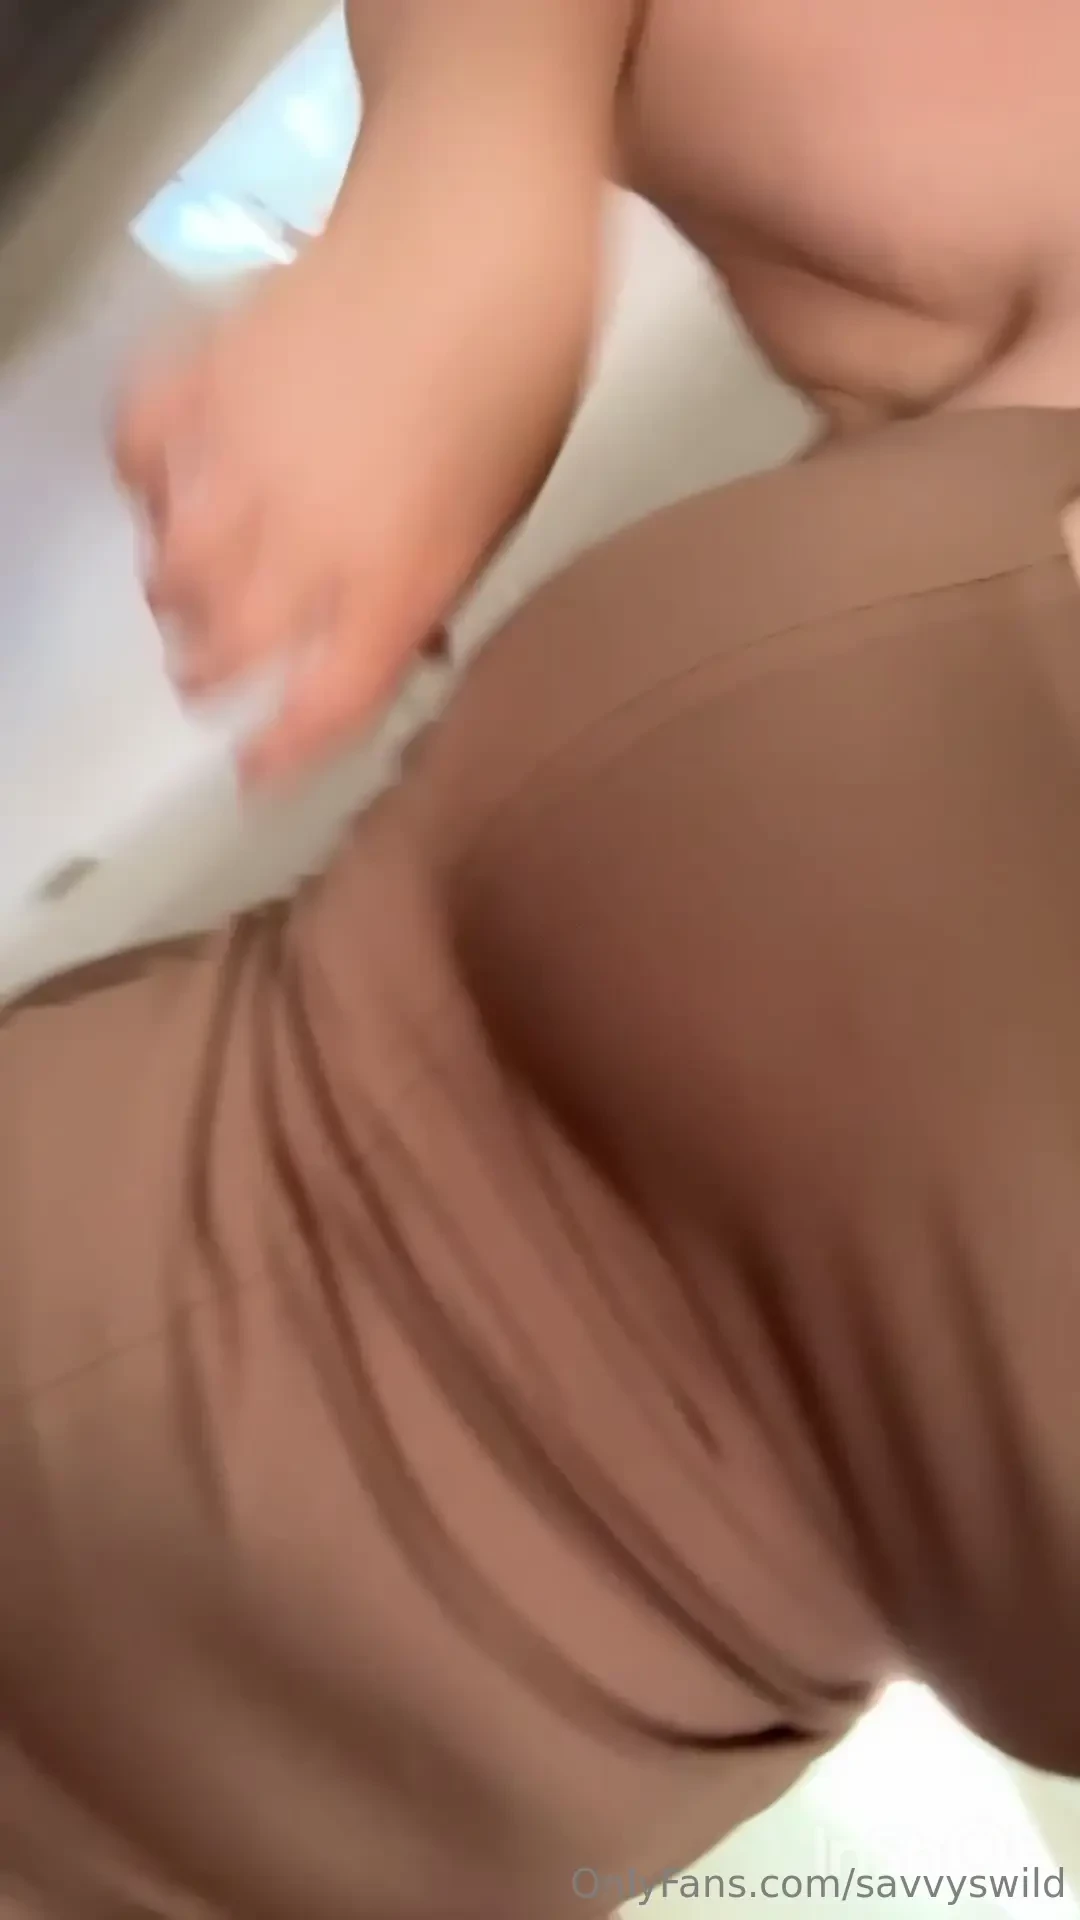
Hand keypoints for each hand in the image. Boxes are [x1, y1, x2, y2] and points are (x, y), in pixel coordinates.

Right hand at [115, 180, 594, 786]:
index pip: (317, 705)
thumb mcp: (508, 503)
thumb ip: (441, 580)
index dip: (281, 755)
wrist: (481, 212)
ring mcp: (241, 455)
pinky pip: (140, 454)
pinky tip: (171, 486)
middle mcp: (304, 536)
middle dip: (214, 680)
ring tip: (196, 598)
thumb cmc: (527, 362)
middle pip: (222, 651)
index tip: (260, 772)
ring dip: (179, 600)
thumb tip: (407, 635)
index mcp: (394, 577)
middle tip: (219, 680)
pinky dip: (146, 484)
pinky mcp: (203, 377)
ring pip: (170, 571)